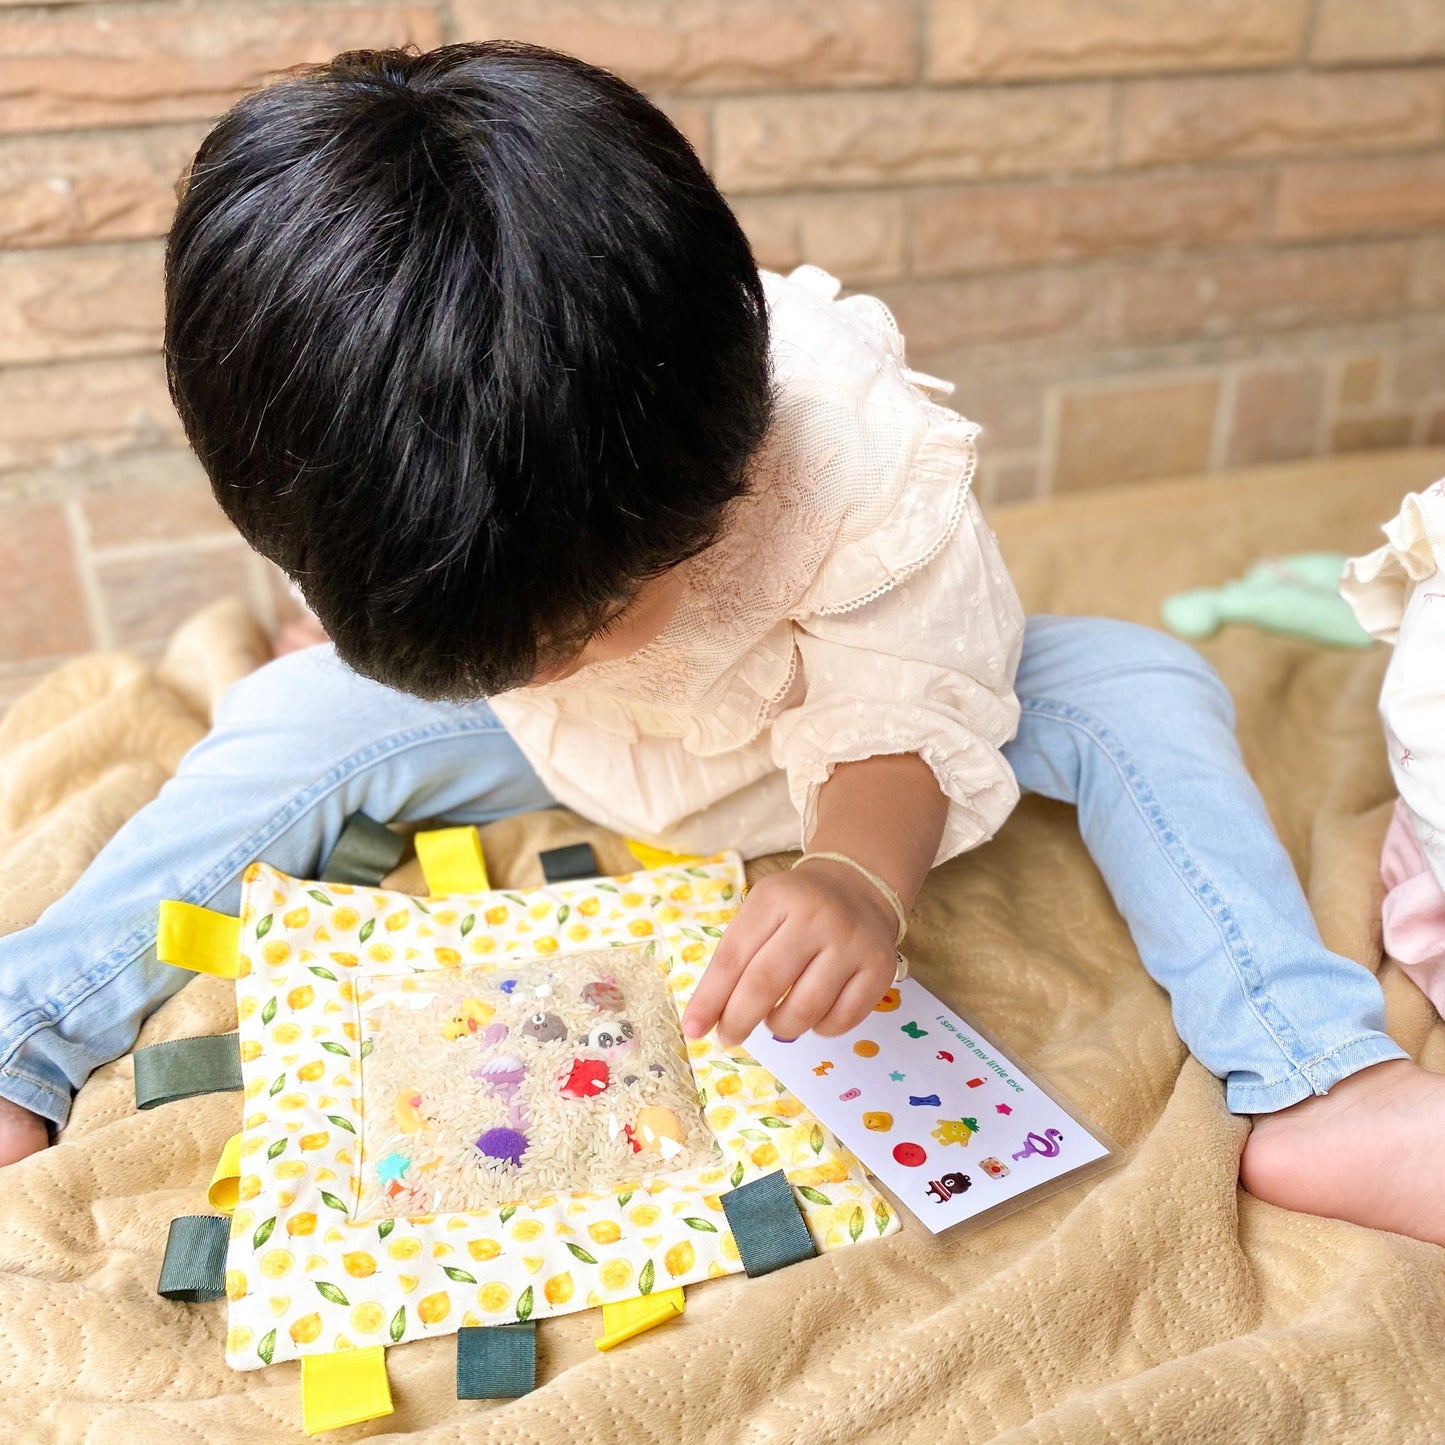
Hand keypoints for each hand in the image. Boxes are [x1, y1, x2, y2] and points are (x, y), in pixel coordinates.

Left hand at [680, 859, 898, 1048]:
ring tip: (775, 1019)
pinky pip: (840, 1021)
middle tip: (729, 1037)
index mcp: (776, 897)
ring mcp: (852, 943)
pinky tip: (812, 1013)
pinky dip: (818, 1028)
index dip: (709, 998)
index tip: (693, 1029)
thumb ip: (733, 960)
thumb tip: (704, 1019)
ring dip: (780, 1027)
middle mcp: (817, 916)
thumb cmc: (795, 910)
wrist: (857, 889)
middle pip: (766, 985)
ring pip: (805, 1011)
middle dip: (739, 1020)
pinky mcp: (879, 969)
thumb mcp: (759, 914)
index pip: (733, 957)